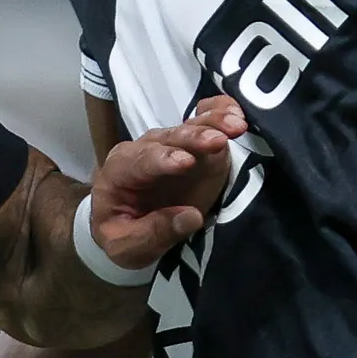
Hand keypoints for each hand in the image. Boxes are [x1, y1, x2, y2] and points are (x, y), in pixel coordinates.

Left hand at [86, 94, 244, 275]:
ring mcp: (171, 144)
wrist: (126, 224)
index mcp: (120, 170)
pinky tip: (233, 111)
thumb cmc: (121, 233)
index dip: (164, 160)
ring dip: (213, 123)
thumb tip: (192, 217)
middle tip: (218, 141)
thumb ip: (154, 232)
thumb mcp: (127, 246)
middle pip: (169, 139)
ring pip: (189, 127)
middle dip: (193, 138)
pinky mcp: (192, 145)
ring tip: (236, 126)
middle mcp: (145, 149)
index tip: (188, 163)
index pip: (141, 162)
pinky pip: (202, 120)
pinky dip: (217, 112)